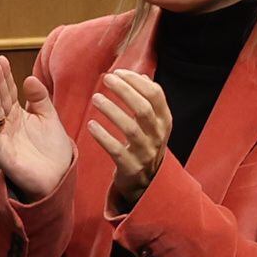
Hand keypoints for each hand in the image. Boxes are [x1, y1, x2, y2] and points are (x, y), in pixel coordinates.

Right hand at [0, 53, 76, 202]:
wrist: (58, 178)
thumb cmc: (53, 149)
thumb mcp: (49, 117)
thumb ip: (40, 98)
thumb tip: (29, 77)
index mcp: (18, 115)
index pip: (9, 92)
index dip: (5, 76)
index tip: (1, 59)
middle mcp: (8, 125)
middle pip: (0, 99)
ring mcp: (4, 138)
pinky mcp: (3, 154)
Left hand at [88, 66, 172, 211]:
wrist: (147, 183)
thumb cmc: (146, 145)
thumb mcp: (154, 124)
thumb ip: (149, 101)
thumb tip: (140, 75)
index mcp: (165, 122)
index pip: (155, 95)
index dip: (137, 81)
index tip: (119, 72)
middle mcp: (158, 136)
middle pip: (143, 109)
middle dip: (124, 91)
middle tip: (106, 79)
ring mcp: (145, 153)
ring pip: (130, 128)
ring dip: (111, 110)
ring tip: (95, 99)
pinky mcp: (130, 167)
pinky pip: (116, 150)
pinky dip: (103, 136)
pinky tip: (91, 125)